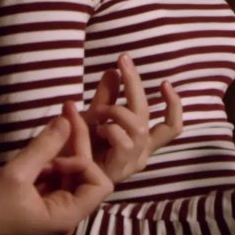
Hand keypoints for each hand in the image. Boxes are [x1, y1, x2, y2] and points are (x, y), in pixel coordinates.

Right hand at [0, 103, 112, 234]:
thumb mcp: (16, 173)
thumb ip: (43, 147)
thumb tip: (66, 121)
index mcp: (66, 216)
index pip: (99, 184)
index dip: (83, 164)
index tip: (54, 160)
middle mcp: (66, 216)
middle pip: (87, 176)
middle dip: (75, 148)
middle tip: (64, 115)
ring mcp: (55, 211)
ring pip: (71, 175)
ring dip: (60, 155)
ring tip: (43, 140)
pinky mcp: (43, 205)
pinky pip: (57, 180)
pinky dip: (50, 163)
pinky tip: (37, 153)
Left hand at [81, 53, 183, 183]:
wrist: (60, 172)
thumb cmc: (79, 147)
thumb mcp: (94, 117)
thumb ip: (106, 96)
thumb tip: (114, 70)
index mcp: (142, 142)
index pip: (171, 126)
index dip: (174, 106)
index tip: (165, 83)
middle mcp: (141, 153)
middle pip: (148, 115)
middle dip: (135, 83)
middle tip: (122, 61)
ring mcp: (131, 163)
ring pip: (137, 127)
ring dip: (117, 110)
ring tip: (98, 109)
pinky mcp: (118, 170)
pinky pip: (124, 142)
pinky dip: (111, 128)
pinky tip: (98, 128)